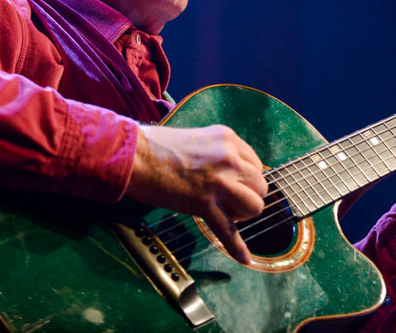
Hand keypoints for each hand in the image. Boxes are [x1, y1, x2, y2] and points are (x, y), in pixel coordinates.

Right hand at [126, 124, 267, 263]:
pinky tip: (244, 257)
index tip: (232, 184)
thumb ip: (219, 153)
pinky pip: (229, 230)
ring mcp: (219, 181)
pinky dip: (237, 247)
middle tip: (226, 200)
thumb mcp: (200, 139)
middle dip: (247, 196)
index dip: (245, 178)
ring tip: (224, 212)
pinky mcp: (204, 203)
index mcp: (228, 139)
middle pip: (260, 186)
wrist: (135, 156)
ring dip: (242, 214)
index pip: (256, 164)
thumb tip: (230, 172)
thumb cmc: (157, 146)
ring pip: (254, 206)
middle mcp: (230, 157)